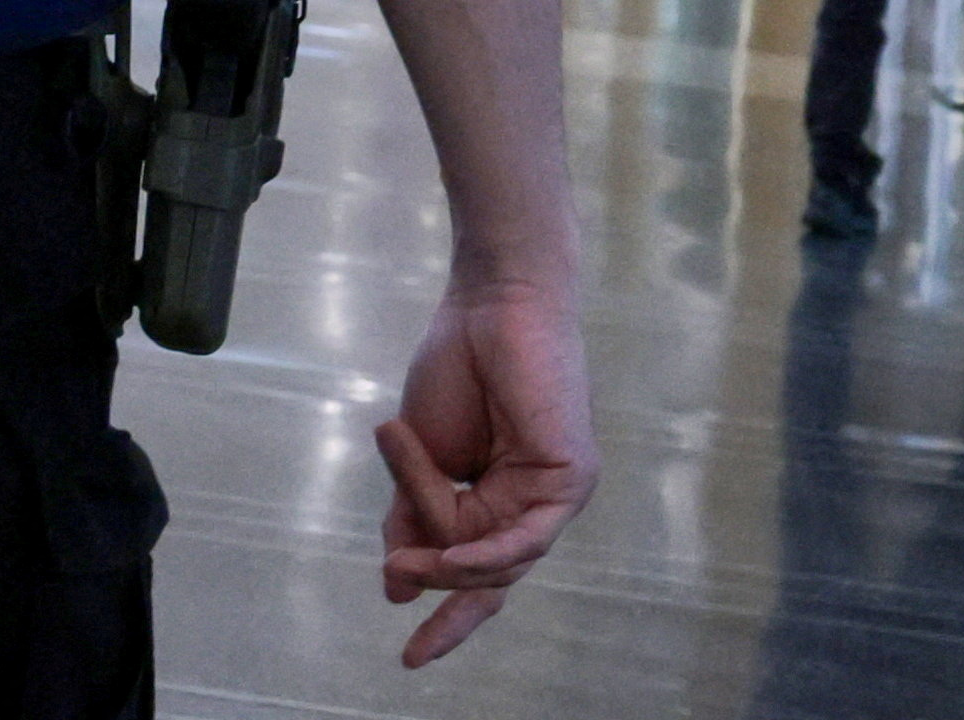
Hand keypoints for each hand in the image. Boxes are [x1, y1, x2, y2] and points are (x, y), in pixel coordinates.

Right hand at [372, 279, 596, 668]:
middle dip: (435, 578)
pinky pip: (526, 537)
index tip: (408, 660)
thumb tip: (394, 584)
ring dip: (441, 541)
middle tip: (392, 569)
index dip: (446, 618)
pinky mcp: (571, 479)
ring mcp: (558, 497)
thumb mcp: (419, 456)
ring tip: (403, 493)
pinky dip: (486, 553)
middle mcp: (536, 509)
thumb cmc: (457, 367)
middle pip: (482, 573)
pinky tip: (450, 556)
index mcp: (501, 505)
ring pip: (495, 557)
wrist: (486, 303)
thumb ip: (413, 515)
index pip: (478, 580)